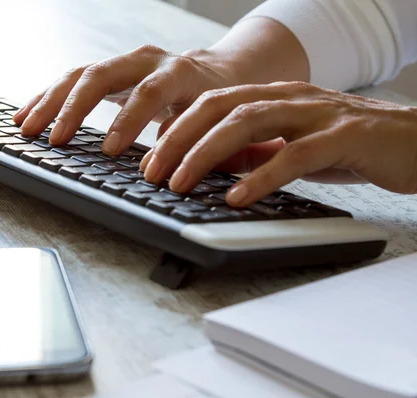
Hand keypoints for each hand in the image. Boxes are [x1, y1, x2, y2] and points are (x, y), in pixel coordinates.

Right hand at [12, 45, 240, 153]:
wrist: (217, 74)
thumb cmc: (215, 102)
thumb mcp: (213, 121)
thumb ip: (193, 140)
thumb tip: (163, 169)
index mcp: (178, 72)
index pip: (149, 92)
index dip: (128, 120)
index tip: (110, 151)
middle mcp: (146, 61)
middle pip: (101, 74)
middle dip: (73, 108)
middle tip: (54, 140)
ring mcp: (123, 64)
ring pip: (79, 75)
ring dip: (50, 102)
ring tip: (26, 127)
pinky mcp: (108, 73)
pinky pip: (72, 80)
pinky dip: (48, 98)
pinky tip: (27, 115)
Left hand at [139, 81, 416, 206]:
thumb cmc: (350, 146)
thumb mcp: (290, 148)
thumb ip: (255, 153)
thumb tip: (211, 168)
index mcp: (273, 98)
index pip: (211, 105)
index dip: (175, 131)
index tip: (148, 161)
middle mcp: (289, 98)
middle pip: (220, 108)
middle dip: (178, 140)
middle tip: (151, 173)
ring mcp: (316, 114)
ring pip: (248, 123)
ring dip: (206, 154)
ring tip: (179, 183)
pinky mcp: (344, 137)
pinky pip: (295, 155)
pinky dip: (261, 176)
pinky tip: (236, 197)